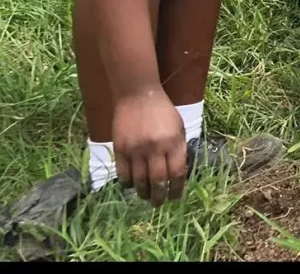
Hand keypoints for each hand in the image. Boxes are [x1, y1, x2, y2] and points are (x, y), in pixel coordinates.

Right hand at [112, 88, 187, 205]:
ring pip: (139, 180)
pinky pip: (123, 173)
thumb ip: (178, 148)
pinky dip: (128, 183)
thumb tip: (178, 172)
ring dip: (144, 193)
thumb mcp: (178, 126)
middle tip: (159, 203)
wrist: (137, 95)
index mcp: (173, 142)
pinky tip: (132, 186)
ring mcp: (136, 149)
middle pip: (158, 181)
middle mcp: (155, 148)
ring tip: (147, 197)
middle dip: (160, 196)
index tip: (176, 197)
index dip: (177, 189)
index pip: (177, 173)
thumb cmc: (162, 111)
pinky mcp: (120, 149)